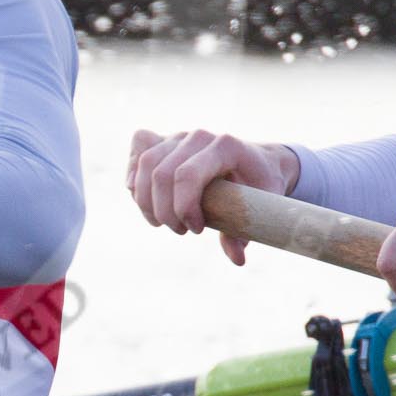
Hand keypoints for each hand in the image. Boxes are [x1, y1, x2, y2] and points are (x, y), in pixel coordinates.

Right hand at [127, 128, 300, 265]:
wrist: (258, 162)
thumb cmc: (260, 186)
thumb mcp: (261, 208)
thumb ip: (244, 232)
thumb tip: (236, 259)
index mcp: (225, 147)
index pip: (187, 174)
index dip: (183, 207)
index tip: (197, 230)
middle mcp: (199, 137)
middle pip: (160, 172)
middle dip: (164, 210)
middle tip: (180, 231)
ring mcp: (180, 136)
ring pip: (145, 163)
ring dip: (145, 200)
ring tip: (160, 222)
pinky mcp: (166, 140)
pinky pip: (139, 148)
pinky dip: (134, 173)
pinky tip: (139, 196)